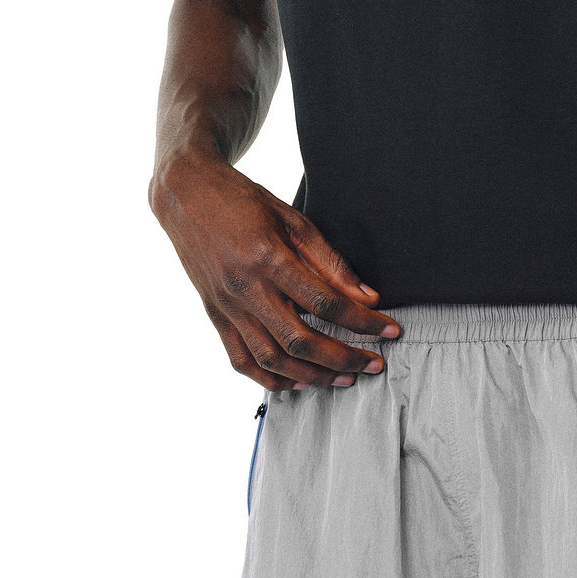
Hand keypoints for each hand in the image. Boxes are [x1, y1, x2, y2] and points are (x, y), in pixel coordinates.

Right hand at [150, 150, 399, 389]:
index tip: (390, 330)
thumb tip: (367, 297)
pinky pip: (242, 362)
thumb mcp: (293, 220)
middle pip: (301, 341)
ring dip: (314, 376)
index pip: (326, 303)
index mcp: (269, 258)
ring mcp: (228, 308)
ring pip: (273, 360)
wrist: (186, 195)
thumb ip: (330, 262)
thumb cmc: (243, 201)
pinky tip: (299, 382)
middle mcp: (246, 289)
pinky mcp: (216, 318)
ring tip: (344, 378)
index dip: (363, 321)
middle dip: (344, 358)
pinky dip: (272, 380)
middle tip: (373, 364)